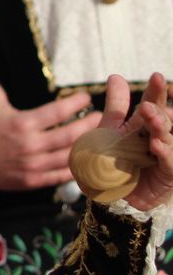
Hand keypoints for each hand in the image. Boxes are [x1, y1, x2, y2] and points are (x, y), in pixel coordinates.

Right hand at [0, 85, 100, 191]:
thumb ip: (5, 89)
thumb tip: (13, 77)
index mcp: (23, 123)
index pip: (59, 110)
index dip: (77, 102)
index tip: (85, 97)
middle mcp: (32, 145)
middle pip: (72, 134)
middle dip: (90, 123)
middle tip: (99, 117)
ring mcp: (33, 165)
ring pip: (71, 155)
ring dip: (88, 145)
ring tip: (96, 137)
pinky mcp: (32, 180)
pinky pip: (61, 175)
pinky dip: (76, 168)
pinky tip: (85, 159)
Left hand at [99, 73, 172, 210]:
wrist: (109, 197)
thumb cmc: (110, 164)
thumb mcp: (108, 132)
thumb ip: (116, 106)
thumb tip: (116, 77)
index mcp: (141, 126)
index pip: (151, 104)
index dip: (155, 91)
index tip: (156, 77)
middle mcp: (156, 138)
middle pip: (161, 119)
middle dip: (156, 109)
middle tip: (148, 101)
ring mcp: (164, 155)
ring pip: (168, 137)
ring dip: (160, 126)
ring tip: (152, 118)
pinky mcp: (169, 174)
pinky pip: (169, 162)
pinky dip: (164, 152)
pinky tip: (156, 144)